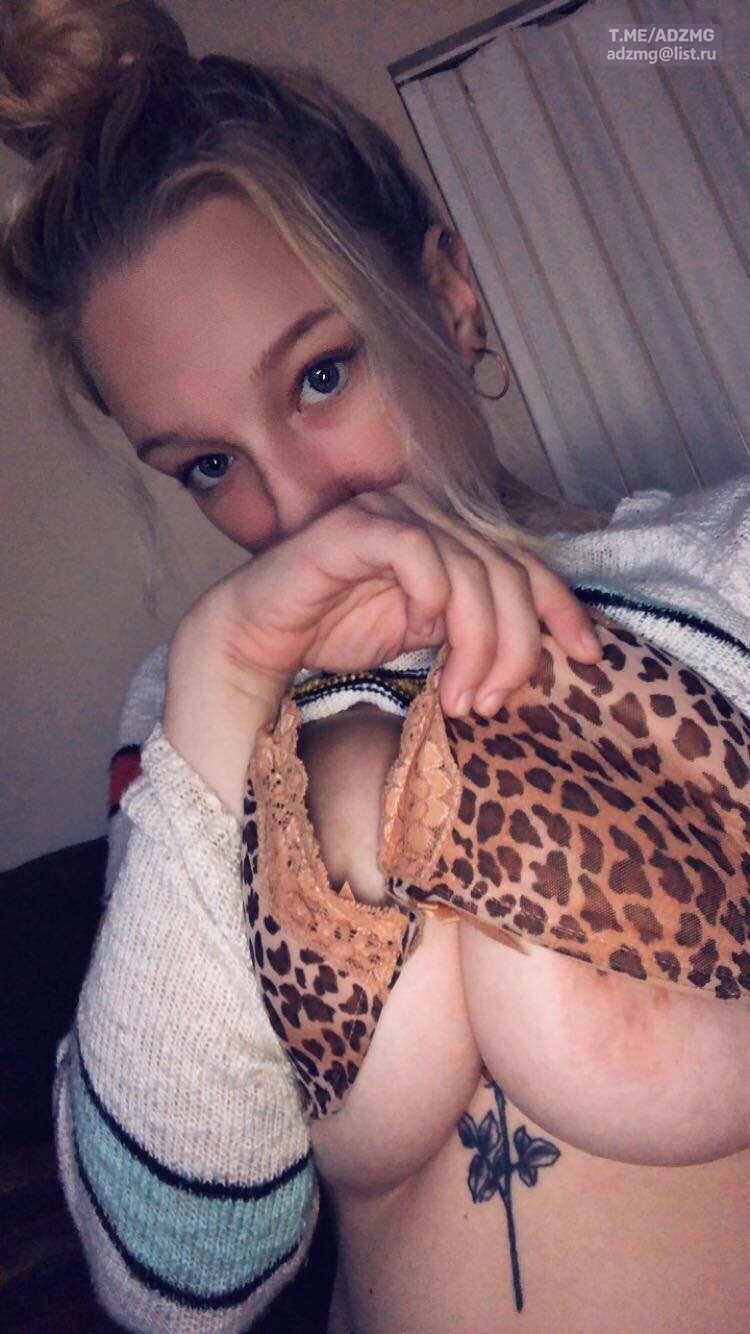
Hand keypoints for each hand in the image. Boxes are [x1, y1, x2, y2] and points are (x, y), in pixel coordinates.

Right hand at [197, 481, 600, 719]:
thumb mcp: (430, 637)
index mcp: (453, 532)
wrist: (259, 636)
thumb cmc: (339, 632)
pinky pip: (417, 552)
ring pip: (471, 569)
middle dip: (513, 648)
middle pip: (508, 573)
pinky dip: (430, 597)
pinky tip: (417, 632)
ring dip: (475, 644)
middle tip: (491, 703)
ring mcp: (393, 510)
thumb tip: (542, 651)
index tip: (589, 658)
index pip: (527, 563)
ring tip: (459, 697)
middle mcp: (430, 511)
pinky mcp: (356, 524)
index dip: (563, 608)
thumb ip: (477, 629)